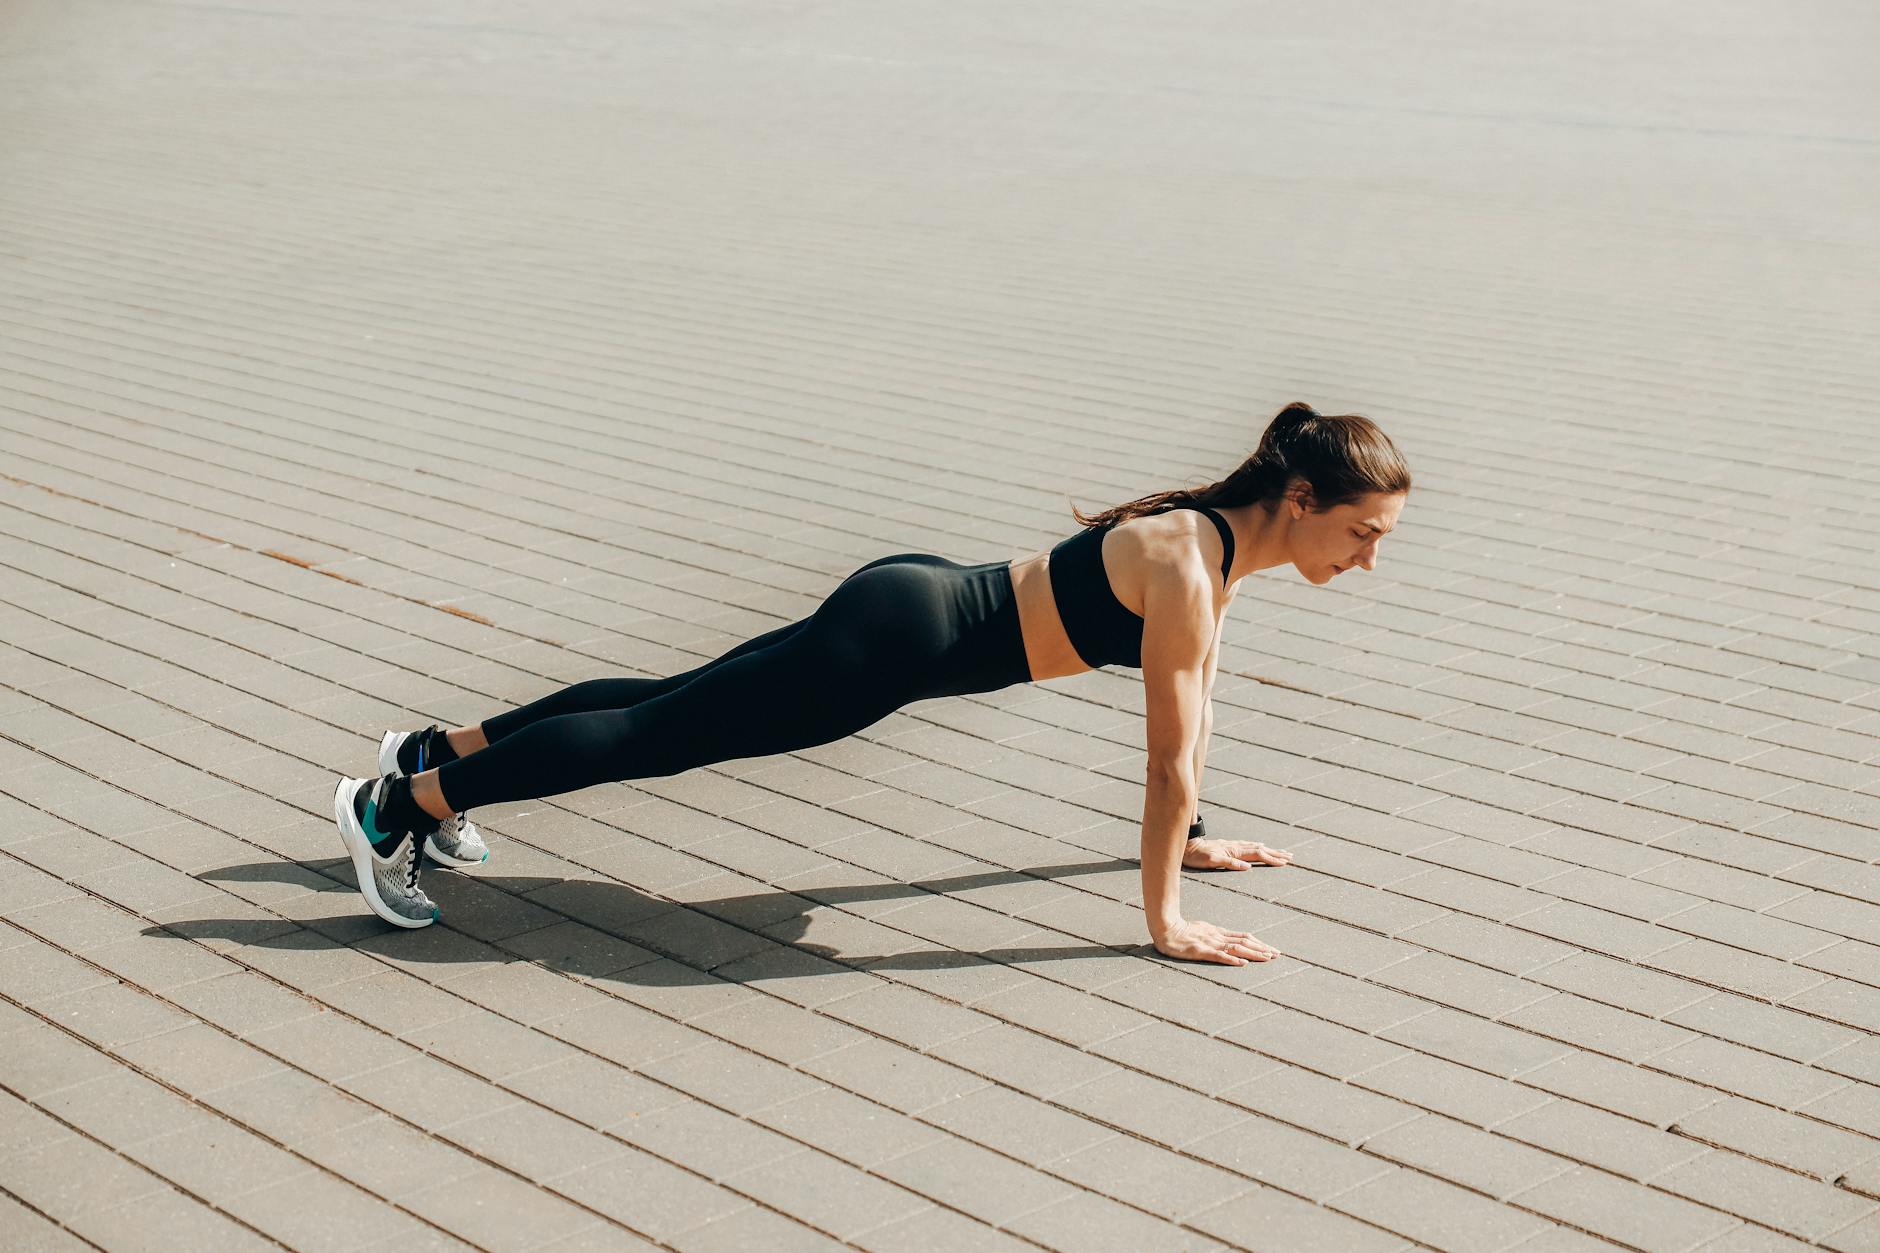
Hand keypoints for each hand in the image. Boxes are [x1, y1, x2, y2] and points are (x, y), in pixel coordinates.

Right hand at [1152, 918, 1279, 965]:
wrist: (1165, 928)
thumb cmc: (1181, 930)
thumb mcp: (1202, 930)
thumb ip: (1216, 936)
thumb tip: (1230, 942)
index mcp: (1218, 932)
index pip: (1244, 937)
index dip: (1259, 943)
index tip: (1272, 949)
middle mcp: (1218, 936)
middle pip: (1245, 942)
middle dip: (1262, 948)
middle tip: (1278, 955)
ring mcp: (1210, 943)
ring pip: (1236, 948)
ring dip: (1253, 953)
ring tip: (1267, 958)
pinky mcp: (1201, 951)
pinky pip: (1219, 955)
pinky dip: (1232, 959)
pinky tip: (1242, 963)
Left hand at [1184, 838, 1292, 871]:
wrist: (1187, 846)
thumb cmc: (1198, 856)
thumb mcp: (1212, 861)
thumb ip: (1230, 863)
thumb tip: (1248, 867)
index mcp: (1235, 851)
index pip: (1258, 854)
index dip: (1271, 859)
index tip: (1284, 862)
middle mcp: (1236, 847)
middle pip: (1260, 849)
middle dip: (1276, 853)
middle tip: (1290, 857)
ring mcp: (1233, 846)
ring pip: (1256, 847)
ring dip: (1269, 850)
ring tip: (1281, 852)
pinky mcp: (1229, 846)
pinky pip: (1248, 846)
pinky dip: (1258, 847)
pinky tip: (1260, 847)